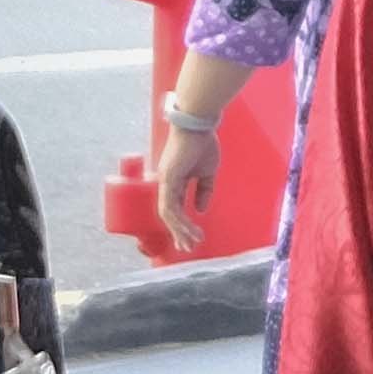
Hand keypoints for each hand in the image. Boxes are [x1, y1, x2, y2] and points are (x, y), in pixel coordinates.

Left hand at [152, 117, 222, 247]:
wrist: (198, 124)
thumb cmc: (203, 143)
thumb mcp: (207, 172)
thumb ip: (204, 191)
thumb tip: (200, 210)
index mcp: (175, 180)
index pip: (175, 207)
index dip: (182, 224)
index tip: (191, 238)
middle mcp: (166, 182)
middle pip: (168, 214)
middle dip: (178, 233)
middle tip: (187, 248)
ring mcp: (165, 181)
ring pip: (168, 214)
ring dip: (180, 231)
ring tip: (191, 243)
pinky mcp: (167, 180)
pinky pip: (169, 207)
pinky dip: (178, 221)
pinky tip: (188, 230)